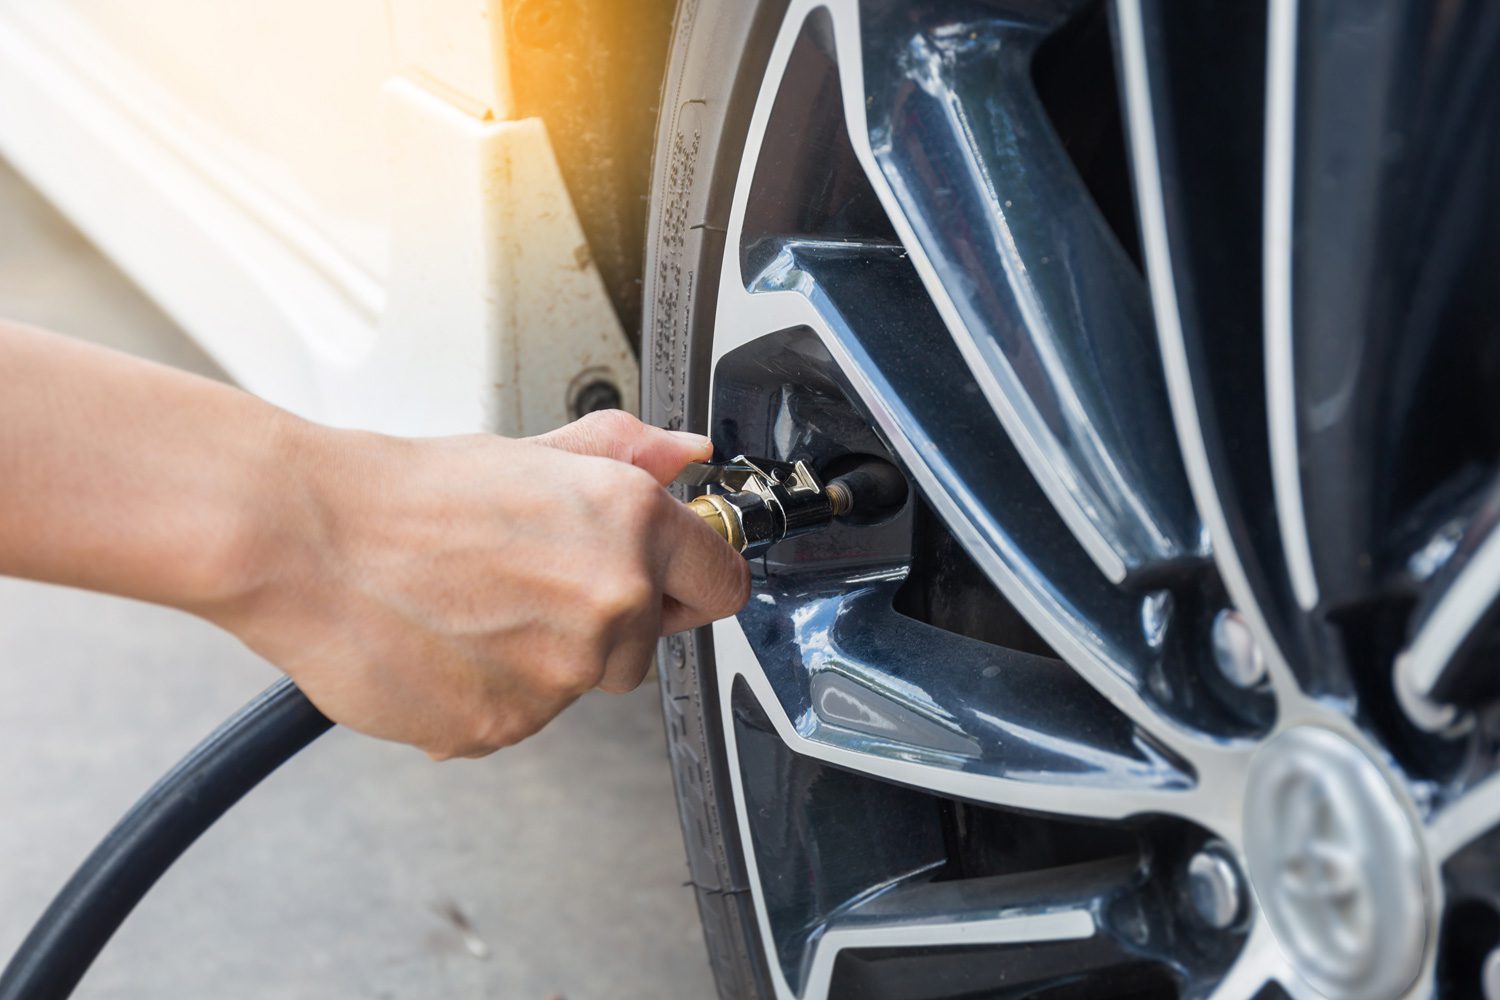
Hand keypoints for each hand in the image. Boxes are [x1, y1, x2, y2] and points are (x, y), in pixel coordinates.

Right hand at [209, 410, 748, 758]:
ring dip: (542, 659)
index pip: (722, 582)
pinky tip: (445, 644)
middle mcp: (613, 601)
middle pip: (649, 643)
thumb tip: (688, 455)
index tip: (671, 581)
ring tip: (471, 607)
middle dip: (603, 621)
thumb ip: (626, 454)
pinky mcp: (508, 726)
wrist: (307, 539)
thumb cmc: (407, 495)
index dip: (693, 580)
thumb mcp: (533, 453)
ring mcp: (563, 673)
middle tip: (525, 581)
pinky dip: (489, 693)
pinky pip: (521, 719)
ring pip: (580, 683)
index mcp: (632, 525)